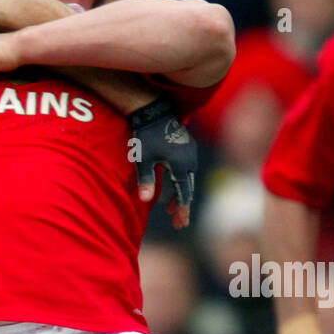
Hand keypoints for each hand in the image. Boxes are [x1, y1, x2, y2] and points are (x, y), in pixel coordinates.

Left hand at [127, 98, 196, 227]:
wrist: (152, 110)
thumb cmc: (146, 135)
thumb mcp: (143, 159)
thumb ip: (146, 180)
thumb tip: (146, 200)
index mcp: (181, 164)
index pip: (184, 193)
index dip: (182, 210)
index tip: (182, 224)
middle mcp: (190, 159)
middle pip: (188, 187)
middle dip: (182, 206)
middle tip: (179, 223)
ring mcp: (189, 151)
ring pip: (187, 178)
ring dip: (180, 193)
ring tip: (170, 209)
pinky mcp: (186, 145)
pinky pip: (186, 168)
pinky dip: (180, 180)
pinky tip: (172, 185)